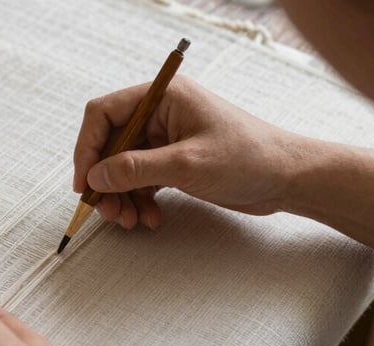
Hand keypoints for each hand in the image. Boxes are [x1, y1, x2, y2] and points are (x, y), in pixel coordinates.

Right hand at [74, 76, 303, 228]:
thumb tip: (94, 177)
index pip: (104, 113)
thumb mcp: (187, 164)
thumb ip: (136, 169)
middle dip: (106, 181)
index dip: (88, 147)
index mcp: (163, 97)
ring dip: (121, 196)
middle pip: (111, 144)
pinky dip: (140, 200)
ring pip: (123, 167)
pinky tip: (150, 219)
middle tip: (107, 212)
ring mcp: (166, 139)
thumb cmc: (248, 159)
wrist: (288, 179)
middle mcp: (160, 114)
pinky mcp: (173, 162)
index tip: (85, 182)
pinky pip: (142, 180)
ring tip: (129, 221)